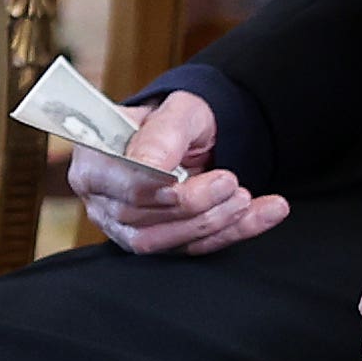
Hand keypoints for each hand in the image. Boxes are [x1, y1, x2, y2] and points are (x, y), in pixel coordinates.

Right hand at [66, 87, 285, 253]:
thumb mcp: (177, 112)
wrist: (195, 136)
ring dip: (213, 223)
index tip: (185, 179)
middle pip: (139, 220)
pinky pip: (195, 248)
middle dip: (192, 206)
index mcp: (94, 162)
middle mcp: (103, 201)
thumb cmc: (177, 119)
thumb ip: (161, 134)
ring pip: (165, 242)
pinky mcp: (161, 242)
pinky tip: (267, 211)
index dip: (151, 190)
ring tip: (245, 197)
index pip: (115, 187)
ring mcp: (128, 227)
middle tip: (229, 182)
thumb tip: (149, 167)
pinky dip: (236, 232)